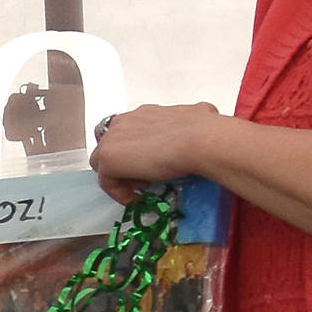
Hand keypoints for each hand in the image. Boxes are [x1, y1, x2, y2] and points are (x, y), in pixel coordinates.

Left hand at [88, 104, 222, 201]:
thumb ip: (192, 122)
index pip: (130, 128)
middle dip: (125, 159)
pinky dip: (119, 192)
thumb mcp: (199, 119)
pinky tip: (136, 198)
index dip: (138, 147)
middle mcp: (126, 120)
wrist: (201, 141)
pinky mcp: (108, 159)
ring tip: (141, 186)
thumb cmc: (204, 131)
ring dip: (121, 175)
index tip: (153, 162)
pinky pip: (106, 181)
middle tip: (144, 175)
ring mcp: (114, 138)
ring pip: (105, 160)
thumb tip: (207, 117)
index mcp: (146, 112)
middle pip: (113, 142)